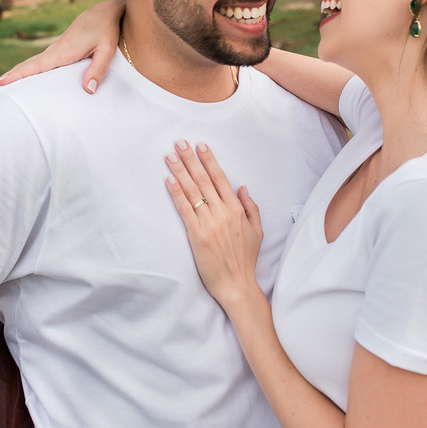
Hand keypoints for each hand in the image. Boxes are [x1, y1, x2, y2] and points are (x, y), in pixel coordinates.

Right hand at [0, 0, 124, 93]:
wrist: (103, 11)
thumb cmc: (106, 31)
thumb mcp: (107, 50)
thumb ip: (97, 69)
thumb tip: (88, 90)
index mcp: (61, 53)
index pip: (33, 67)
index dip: (15, 77)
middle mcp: (52, 51)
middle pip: (22, 67)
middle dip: (2, 80)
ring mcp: (52, 51)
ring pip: (26, 65)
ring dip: (8, 77)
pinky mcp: (56, 51)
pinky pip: (34, 64)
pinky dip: (20, 72)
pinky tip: (16, 79)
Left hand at [164, 140, 263, 308]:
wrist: (237, 284)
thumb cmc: (246, 260)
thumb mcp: (258, 231)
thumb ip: (251, 207)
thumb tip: (242, 187)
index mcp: (237, 210)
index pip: (220, 178)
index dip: (209, 160)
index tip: (200, 146)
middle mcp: (223, 213)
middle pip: (203, 180)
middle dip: (190, 159)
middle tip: (179, 143)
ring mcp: (209, 224)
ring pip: (192, 191)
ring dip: (180, 171)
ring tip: (170, 156)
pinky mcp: (196, 236)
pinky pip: (184, 210)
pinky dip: (176, 193)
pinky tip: (168, 180)